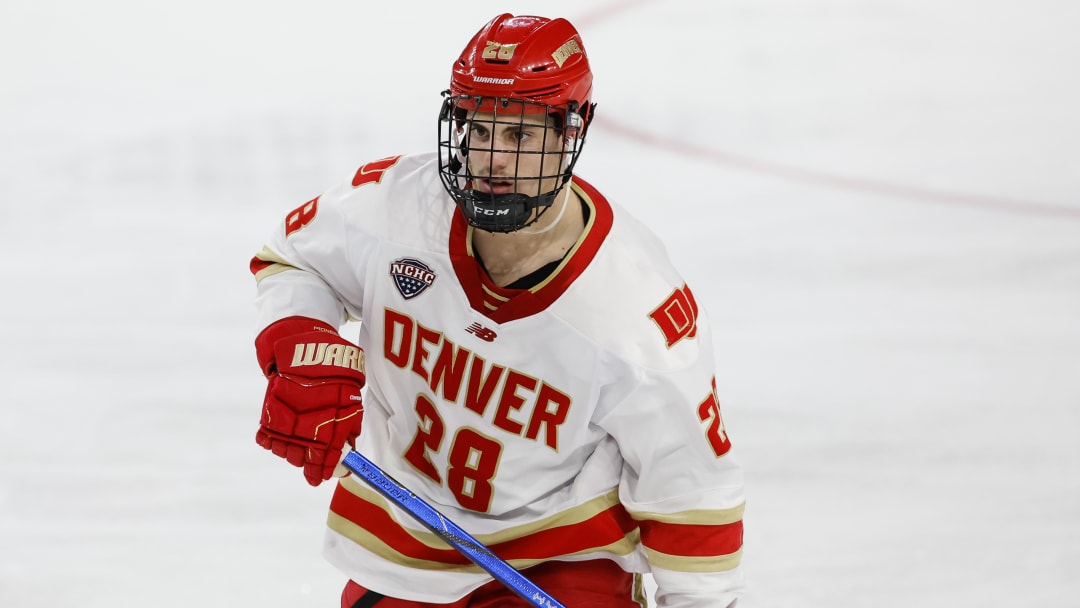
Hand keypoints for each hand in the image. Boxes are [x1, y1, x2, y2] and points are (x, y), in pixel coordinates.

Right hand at [255, 317, 365, 485]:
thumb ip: (349, 419)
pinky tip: (282, 443)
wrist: (302, 343)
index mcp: (333, 411)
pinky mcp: (269, 409)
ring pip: (286, 448)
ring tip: (299, 456)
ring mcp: (287, 413)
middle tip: (313, 474)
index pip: (330, 449)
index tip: (327, 477)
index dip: (328, 467)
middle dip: (310, 467)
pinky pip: (268, 437)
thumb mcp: (350, 389)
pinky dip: (274, 443)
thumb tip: (349, 447)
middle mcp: (308, 415)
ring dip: (293, 456)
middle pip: (306, 454)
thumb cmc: (333, 367)